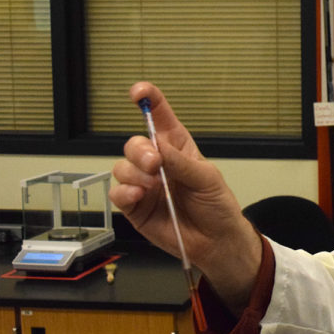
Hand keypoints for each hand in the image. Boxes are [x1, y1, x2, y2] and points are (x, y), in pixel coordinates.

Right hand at [110, 82, 261, 312]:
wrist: (215, 241)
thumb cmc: (216, 205)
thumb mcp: (207, 179)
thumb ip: (181, 163)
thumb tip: (157, 146)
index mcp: (177, 148)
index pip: (160, 118)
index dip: (149, 100)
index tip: (140, 92)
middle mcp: (157, 163)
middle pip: (135, 144)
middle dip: (140, 150)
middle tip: (154, 163)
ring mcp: (143, 184)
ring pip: (121, 167)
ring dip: (133, 172)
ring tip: (152, 184)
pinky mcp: (133, 207)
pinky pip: (116, 193)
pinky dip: (124, 191)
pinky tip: (138, 195)